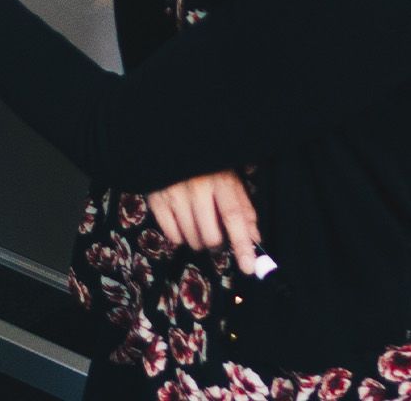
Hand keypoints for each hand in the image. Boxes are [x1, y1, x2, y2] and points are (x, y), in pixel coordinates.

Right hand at [147, 170, 263, 274]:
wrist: (172, 144)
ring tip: (199, 225)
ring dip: (199, 241)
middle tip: (218, 239)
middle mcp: (197, 187)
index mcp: (221, 179)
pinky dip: (180, 237)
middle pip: (211, 235)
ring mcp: (174, 194)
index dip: (242, 245)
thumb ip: (244, 209)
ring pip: (192, 239)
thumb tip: (254, 240)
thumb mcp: (230, 179)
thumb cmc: (207, 166)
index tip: (249, 266)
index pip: (234, 217)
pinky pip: (172, 236)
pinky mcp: (156, 200)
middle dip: (218, 245)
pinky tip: (183, 222)